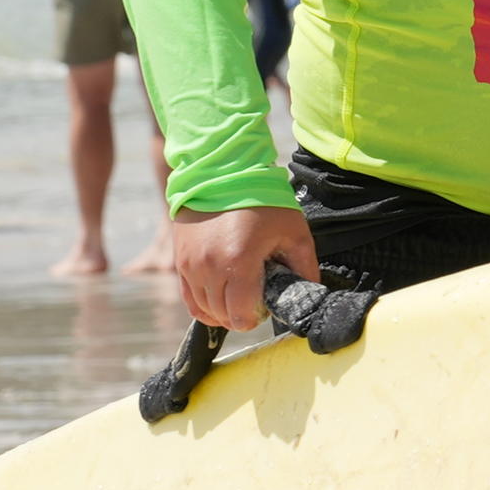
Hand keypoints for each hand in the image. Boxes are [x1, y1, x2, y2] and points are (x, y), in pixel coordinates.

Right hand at [170, 206, 315, 329]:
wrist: (223, 172)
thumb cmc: (263, 201)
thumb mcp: (294, 232)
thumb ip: (305, 268)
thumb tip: (309, 294)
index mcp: (238, 263)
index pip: (241, 316)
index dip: (256, 317)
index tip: (265, 305)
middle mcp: (208, 267)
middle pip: (223, 316)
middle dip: (241, 314)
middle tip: (255, 298)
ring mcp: (190, 264)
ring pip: (204, 310)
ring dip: (222, 310)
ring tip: (238, 294)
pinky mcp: (179, 260)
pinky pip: (189, 298)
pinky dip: (204, 304)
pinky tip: (219, 298)